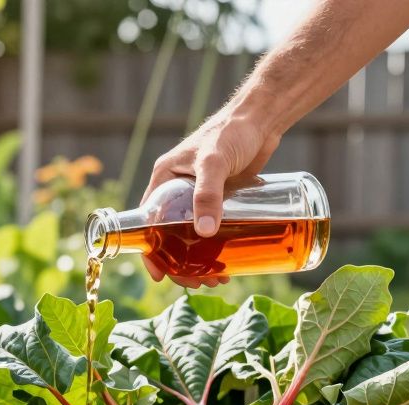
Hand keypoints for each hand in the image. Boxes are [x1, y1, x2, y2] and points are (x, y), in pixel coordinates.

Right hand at [141, 109, 280, 287]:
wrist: (261, 118)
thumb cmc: (232, 132)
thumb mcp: (214, 163)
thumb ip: (208, 195)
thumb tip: (205, 234)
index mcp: (164, 180)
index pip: (147, 223)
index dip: (150, 252)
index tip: (161, 276)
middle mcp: (177, 190)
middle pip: (171, 236)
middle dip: (181, 263)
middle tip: (198, 282)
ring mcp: (201, 196)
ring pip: (194, 237)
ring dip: (201, 260)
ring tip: (218, 278)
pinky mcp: (222, 198)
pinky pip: (215, 229)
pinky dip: (218, 248)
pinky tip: (231, 261)